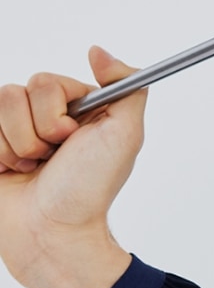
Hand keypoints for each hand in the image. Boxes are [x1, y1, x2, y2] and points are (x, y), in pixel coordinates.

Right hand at [0, 47, 146, 287]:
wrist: (53, 236)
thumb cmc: (90, 189)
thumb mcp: (126, 134)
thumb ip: (126, 85)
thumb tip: (97, 51)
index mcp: (77, 106)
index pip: (48, 81)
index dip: (57, 112)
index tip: (70, 138)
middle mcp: (45, 116)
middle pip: (18, 92)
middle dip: (36, 132)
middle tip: (53, 157)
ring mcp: (15, 133)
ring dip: (16, 146)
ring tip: (33, 168)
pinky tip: (13, 174)